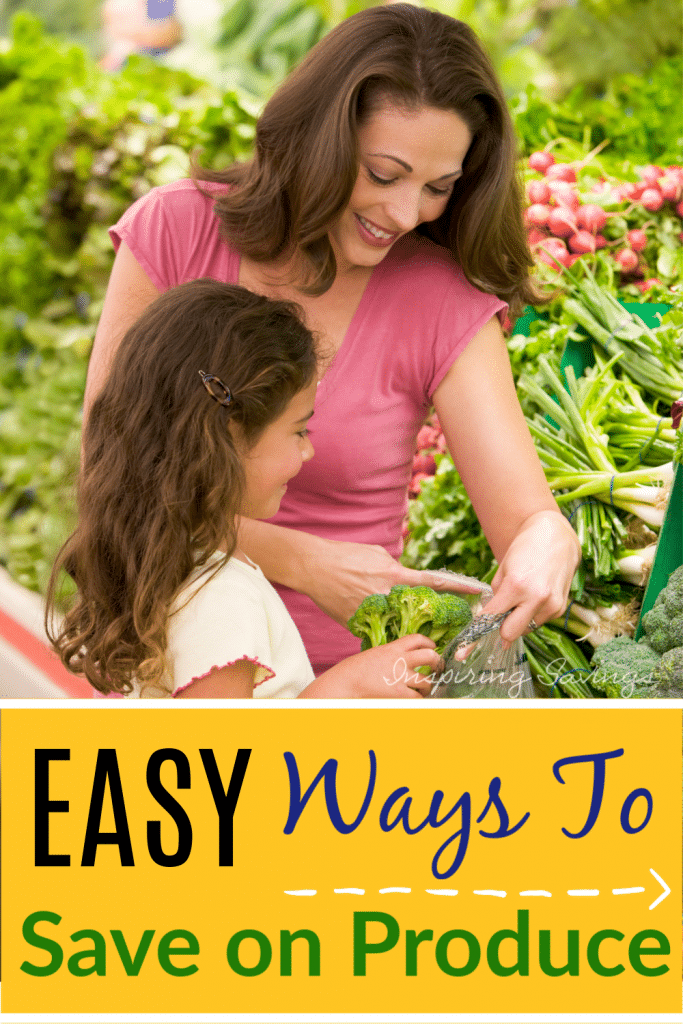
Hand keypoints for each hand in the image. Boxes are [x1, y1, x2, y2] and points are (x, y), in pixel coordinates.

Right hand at [303, 538, 483, 627]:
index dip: (457, 588)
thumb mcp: (378, 555)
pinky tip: (373, 619)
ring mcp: (371, 612)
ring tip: (406, 625)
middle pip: (418, 612)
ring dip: (402, 624)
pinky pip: (374, 628)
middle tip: (446, 621)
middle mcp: (386, 596)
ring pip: (397, 625)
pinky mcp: (356, 623)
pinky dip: (378, 625)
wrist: (312, 565)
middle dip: (431, 616)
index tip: (476, 591)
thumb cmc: (345, 555)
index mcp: (395, 576)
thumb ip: (397, 569)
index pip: (433, 583)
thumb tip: (407, 579)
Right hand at [304, 635, 442, 698]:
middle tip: (437, 668)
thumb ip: (390, 655)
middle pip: (429, 656)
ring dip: (428, 686)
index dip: (429, 642)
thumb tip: (402, 658)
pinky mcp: (398, 693)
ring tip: (425, 688)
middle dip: (437, 662)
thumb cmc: (356, 669)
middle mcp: (400, 660)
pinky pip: (417, 697)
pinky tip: (416, 699)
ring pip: (426, 681)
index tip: (432, 647)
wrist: (346, 680)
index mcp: (393, 648)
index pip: (417, 638)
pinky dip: (419, 699)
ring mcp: (400, 677)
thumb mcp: (375, 654)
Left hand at [455, 510, 579, 655]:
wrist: (555, 536)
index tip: (465, 649)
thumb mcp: (502, 569)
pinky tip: (533, 597)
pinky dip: (531, 616)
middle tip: (495, 623)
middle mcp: (536, 598)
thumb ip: (496, 596)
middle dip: (500, 631)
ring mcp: (552, 605)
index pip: (492, 617)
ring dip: (518, 622)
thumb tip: (490, 619)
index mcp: (516, 585)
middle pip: (510, 633)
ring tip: (520, 599)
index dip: (477, 632)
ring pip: (526, 629)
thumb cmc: (524, 550)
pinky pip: (539, 622)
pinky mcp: (560, 608)